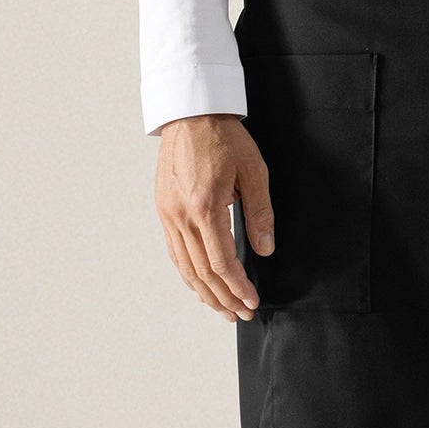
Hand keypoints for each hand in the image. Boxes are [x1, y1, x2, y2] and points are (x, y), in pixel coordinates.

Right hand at [154, 115, 274, 321]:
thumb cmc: (224, 137)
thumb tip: (265, 249)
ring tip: (222, 308)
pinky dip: (188, 273)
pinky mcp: (163, 209)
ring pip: (184, 266)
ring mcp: (168, 214)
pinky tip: (200, 284)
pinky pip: (174, 251)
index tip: (252, 300)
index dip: (238, 286)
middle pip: (201, 271)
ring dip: (204, 292)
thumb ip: (260, 213)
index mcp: (205, 207)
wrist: (191, 113)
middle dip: (223, 297)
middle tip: (241, 313)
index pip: (221, 261)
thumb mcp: (253, 171)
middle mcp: (181, 215)